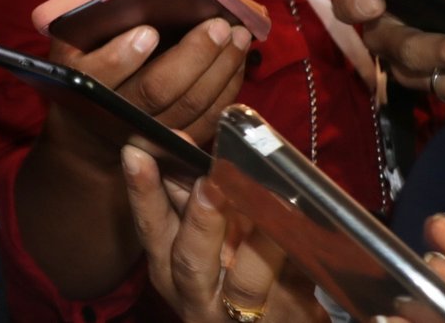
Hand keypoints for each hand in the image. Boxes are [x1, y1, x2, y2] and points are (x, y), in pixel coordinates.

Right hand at [44, 14, 252, 160]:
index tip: (149, 32)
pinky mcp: (176, 144)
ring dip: (220, 70)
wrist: (91, 127)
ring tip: (239, 36)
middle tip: (219, 26)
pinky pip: (208, 121)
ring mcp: (147, 135)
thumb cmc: (87, 60)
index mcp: (82, 81)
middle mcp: (113, 114)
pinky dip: (227, 90)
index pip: (100, 76)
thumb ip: (92, 6)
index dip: (122, 56)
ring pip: (189, 107)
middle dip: (192, 56)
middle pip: (155, 91)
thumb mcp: (74, 34)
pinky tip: (238, 62)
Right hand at [122, 144, 326, 322]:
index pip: (151, 228)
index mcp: (170, 271)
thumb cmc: (231, 279)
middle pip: (191, 262)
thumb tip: (179, 140)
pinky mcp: (289, 320)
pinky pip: (297, 285)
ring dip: (258, 243)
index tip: (137, 154)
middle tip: (209, 183)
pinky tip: (307, 228)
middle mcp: (198, 297)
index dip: (143, 193)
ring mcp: (244, 316)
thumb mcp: (203, 245)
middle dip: (200, 222)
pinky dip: (301, 255)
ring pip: (247, 283)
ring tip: (274, 205)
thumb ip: (189, 199)